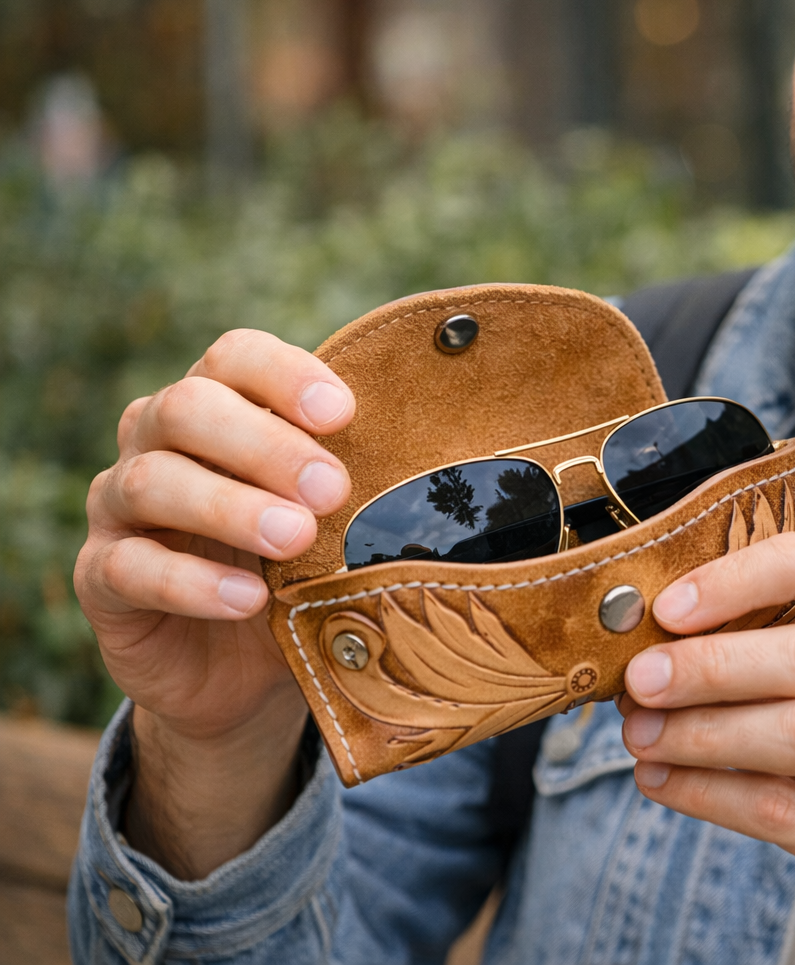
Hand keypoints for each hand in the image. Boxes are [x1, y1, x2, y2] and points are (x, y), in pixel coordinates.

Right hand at [73, 329, 354, 876]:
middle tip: (332, 487)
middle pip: (189, 408)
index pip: (234, 357)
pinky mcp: (101, 580)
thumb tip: (457, 459)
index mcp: (218, 407)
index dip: (285, 375)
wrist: (244, 674)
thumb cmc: (303, 572)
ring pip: (153, 482)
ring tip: (296, 538)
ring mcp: (119, 508)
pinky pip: (129, 568)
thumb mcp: (340, 524)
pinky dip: (191, 582)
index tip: (345, 412)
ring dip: (231, 507)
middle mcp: (157, 440)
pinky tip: (248, 600)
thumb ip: (367, 484)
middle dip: (264, 443)